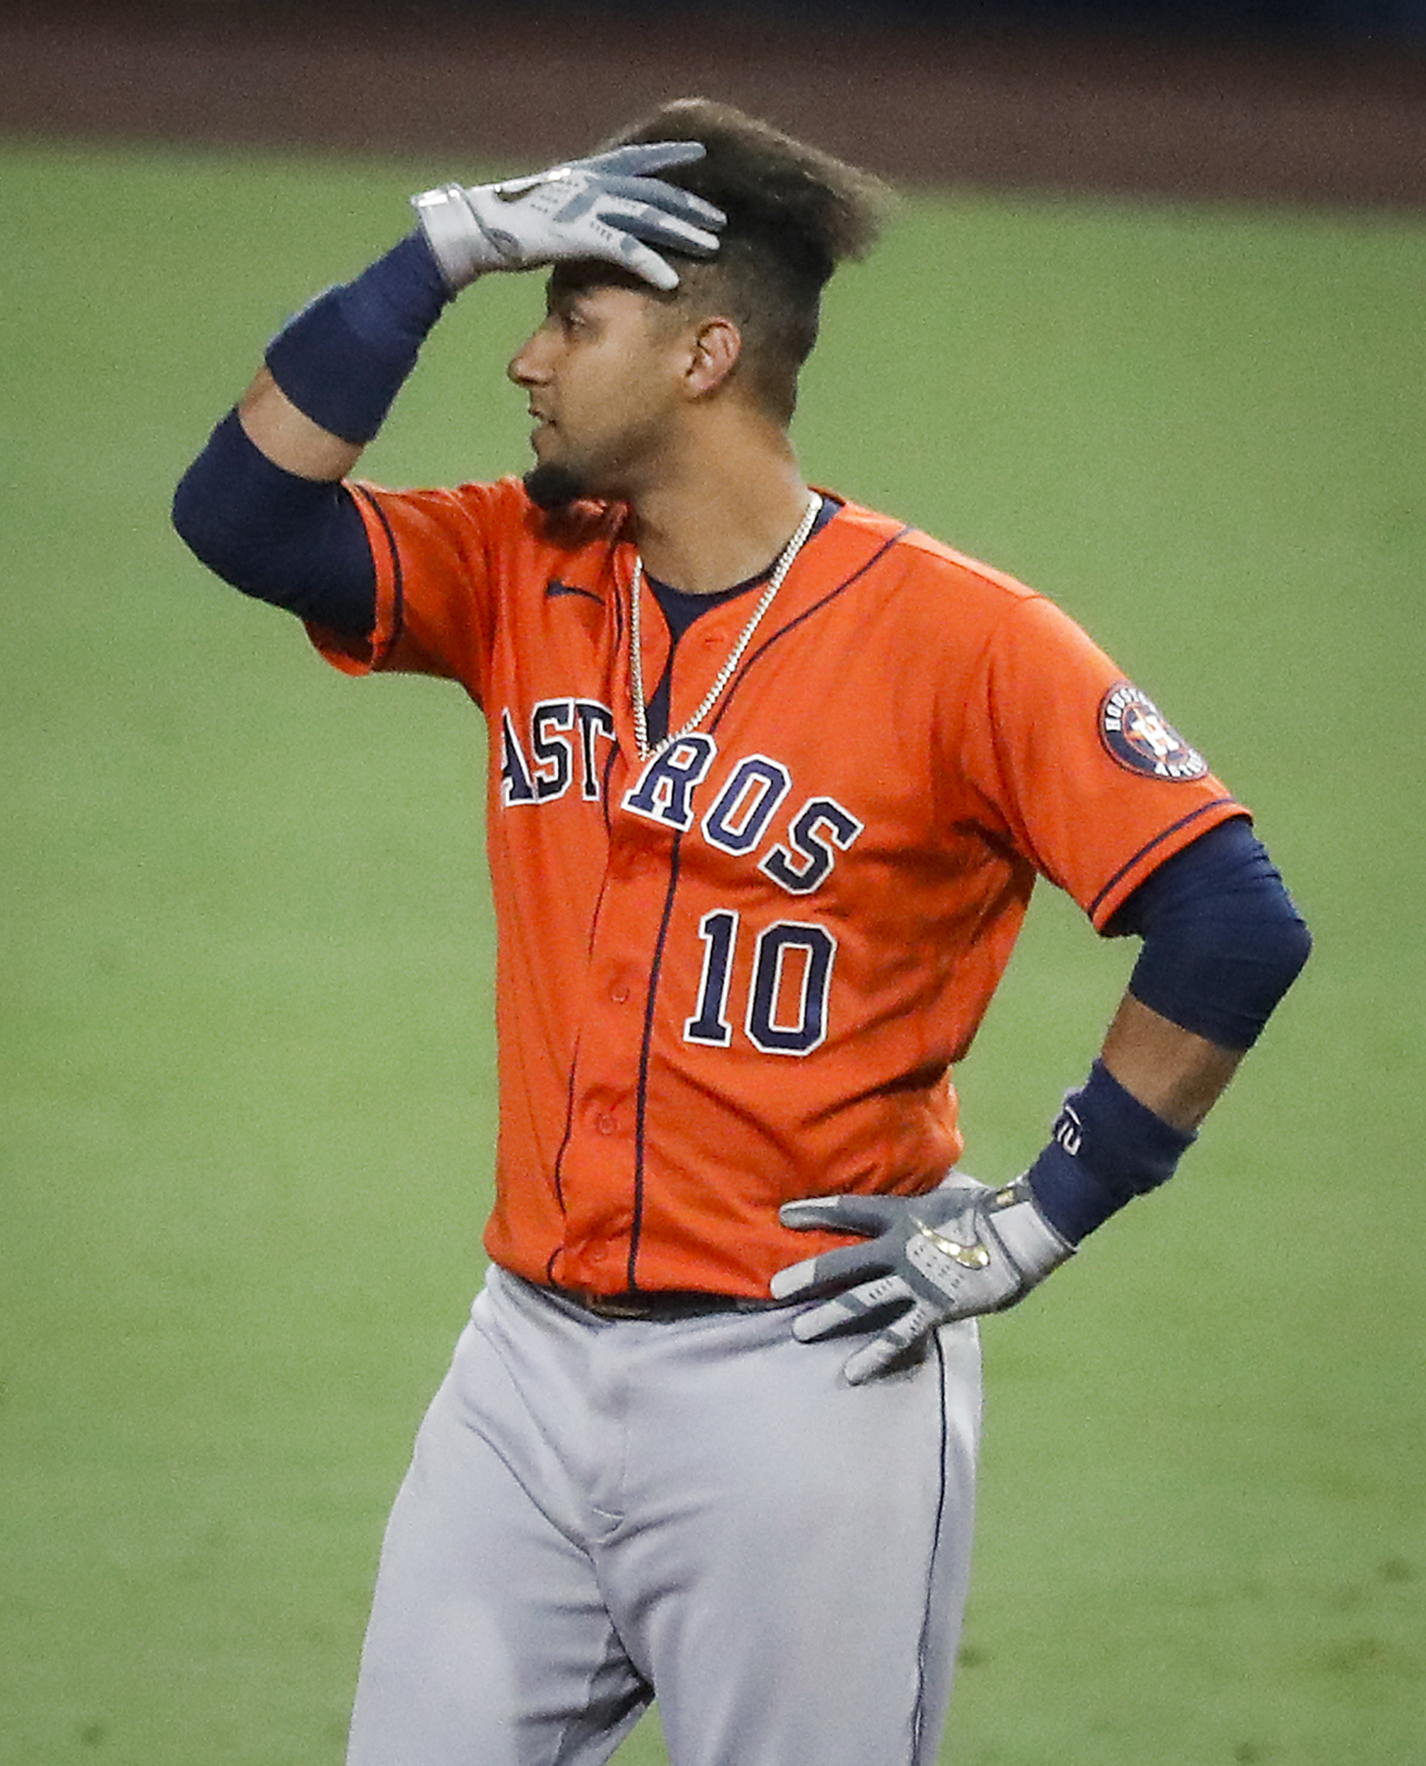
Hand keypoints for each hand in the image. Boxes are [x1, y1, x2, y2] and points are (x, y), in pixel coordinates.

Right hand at [411, 143, 724, 291]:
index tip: (699, 155)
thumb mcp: (553, 204)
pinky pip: (626, 251)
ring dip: (684, 232)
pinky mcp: (581, 235)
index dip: (669, 155)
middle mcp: (593, 184)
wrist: (482, 227)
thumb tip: (594, 215)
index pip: (637, 158)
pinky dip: (652, 266)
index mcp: (587, 172)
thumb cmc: (513, 221)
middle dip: (690, 205)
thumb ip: (580, 205)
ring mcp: (588, 207)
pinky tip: (672, 280)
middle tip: (720, 219)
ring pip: (649, 218)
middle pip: (654, 192)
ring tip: (713, 245)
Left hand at [771, 1174, 1073, 1383]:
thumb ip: (920, 1197)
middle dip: (807, 1276)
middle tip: (775, 1288)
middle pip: (843, 1262)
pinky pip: (899, 1335)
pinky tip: (851, 1372)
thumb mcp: (947, 1193)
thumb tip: (913, 1182)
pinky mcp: (934, 1308)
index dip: (815, 1211)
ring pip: (862, 1301)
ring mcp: (914, 1281)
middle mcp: (899, 1248)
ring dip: (829, 1317)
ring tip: (799, 1332)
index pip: (849, 1210)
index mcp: (902, 1215)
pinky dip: (875, 1355)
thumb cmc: (989, 1208)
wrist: (1022, 1232)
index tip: (784, 1215)